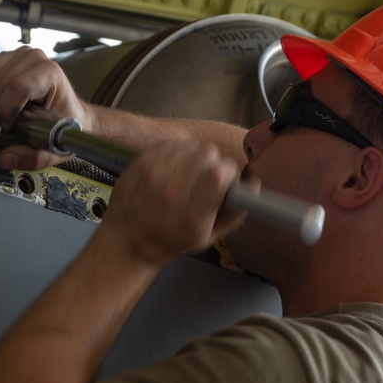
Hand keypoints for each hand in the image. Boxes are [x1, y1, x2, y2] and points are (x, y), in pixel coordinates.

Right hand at [0, 46, 91, 169]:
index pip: (18, 86)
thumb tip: (5, 158)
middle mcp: (34, 59)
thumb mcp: (56, 145)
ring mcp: (18, 56)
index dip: (5, 110)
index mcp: (50, 74)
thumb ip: (33, 156)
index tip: (5, 129)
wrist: (73, 113)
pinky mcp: (6, 59)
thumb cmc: (67, 124)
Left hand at [99, 140, 246, 265]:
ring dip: (195, 157)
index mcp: (192, 212)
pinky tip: (173, 170)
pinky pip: (173, 144)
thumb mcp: (209, 237)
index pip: (220, 172)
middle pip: (208, 152)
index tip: (224, 182)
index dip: (228, 173)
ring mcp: (154, 172)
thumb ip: (235, 212)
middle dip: (213, 163)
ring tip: (187, 175)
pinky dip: (178, 153)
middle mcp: (172, 190)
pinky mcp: (143, 160)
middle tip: (204, 178)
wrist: (129, 237)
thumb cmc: (172, 239)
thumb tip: (254, 184)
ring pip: (191, 145)